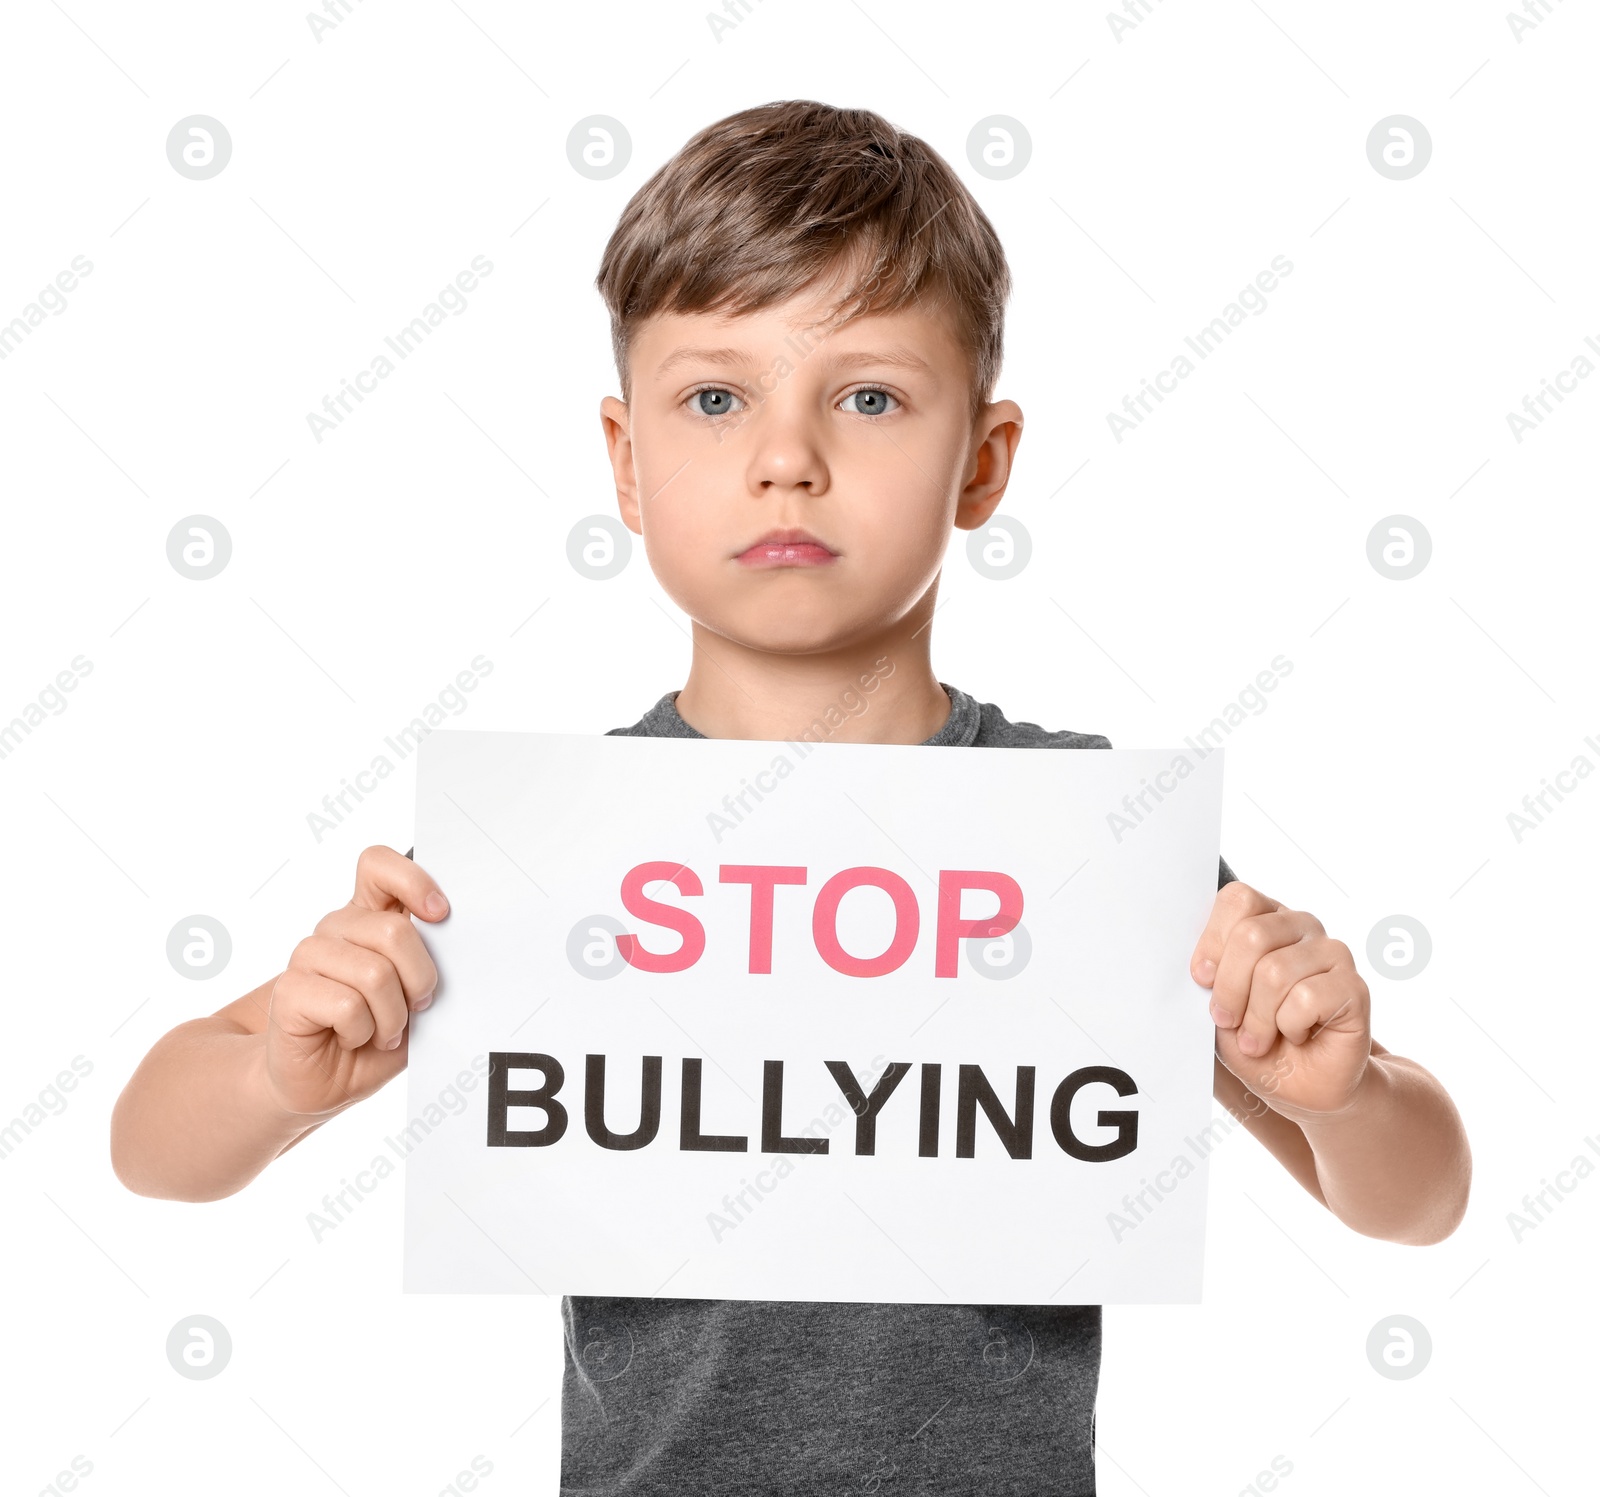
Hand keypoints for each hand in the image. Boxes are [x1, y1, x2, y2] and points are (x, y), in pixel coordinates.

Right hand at [264, 845, 448, 1116]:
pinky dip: (363, 1032)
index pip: (378, 865)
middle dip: (420, 980)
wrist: (322, 1081)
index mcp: (367, 917)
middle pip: (393, 930)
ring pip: (374, 973)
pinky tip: (352, 1038)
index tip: (439, 913)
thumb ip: (429, 966)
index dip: (411, 880)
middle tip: (415, 1007)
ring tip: (382, 1031)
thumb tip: (456, 945)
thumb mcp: (414, 998)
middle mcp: (336, 929)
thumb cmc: (373, 1035)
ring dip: (392, 1016)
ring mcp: (307, 956)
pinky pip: (347, 1006)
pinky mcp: (289, 990)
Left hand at [1190, 881, 1370, 1117]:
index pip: (1238, 899)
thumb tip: (1199, 965)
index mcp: (1266, 919)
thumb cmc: (1258, 1040)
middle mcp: (1302, 927)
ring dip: (1258, 1018)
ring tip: (1259, 1038)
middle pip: (1251, 935)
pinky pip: (1307, 997)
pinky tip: (1298, 1035)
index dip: (1213, 941)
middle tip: (1228, 1020)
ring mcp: (1332, 953)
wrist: (1303, 1087)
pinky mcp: (1354, 986)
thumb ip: (1211, 976)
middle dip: (1230, 989)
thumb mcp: (1220, 1006)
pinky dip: (1290, 1027)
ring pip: (1275, 971)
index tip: (1201, 979)